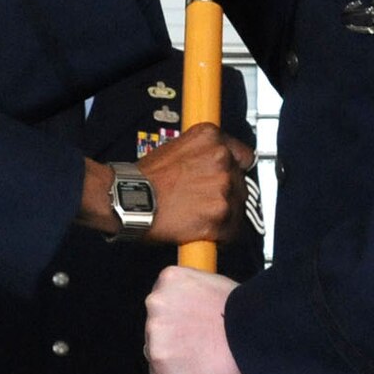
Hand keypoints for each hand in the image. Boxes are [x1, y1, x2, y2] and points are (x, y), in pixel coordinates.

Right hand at [141, 122, 255, 244]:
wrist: (129, 200)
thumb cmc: (145, 179)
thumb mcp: (175, 147)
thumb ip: (202, 152)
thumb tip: (213, 163)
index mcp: (211, 138)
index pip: (244, 156)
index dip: (235, 170)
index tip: (230, 178)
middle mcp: (221, 159)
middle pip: (241, 183)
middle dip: (227, 193)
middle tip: (205, 200)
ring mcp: (222, 188)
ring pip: (238, 207)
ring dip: (225, 214)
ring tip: (201, 215)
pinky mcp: (219, 216)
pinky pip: (233, 231)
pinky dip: (222, 235)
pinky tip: (205, 231)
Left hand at [145, 265, 246, 373]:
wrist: (255, 339)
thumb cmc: (245, 314)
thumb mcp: (214, 284)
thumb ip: (191, 292)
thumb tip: (187, 304)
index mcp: (169, 279)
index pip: (161, 299)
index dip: (176, 316)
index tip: (188, 325)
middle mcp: (157, 302)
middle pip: (155, 325)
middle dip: (172, 337)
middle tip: (199, 342)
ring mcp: (156, 334)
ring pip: (155, 352)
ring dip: (173, 358)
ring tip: (202, 357)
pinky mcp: (160, 363)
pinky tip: (196, 372)